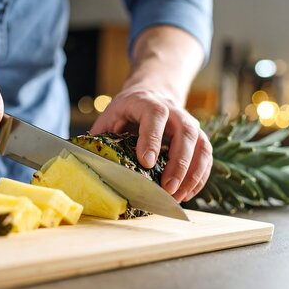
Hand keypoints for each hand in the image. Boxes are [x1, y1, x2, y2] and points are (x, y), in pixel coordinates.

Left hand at [90, 62, 212, 202]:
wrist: (154, 92)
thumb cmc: (129, 108)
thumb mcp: (111, 114)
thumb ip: (100, 134)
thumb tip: (82, 159)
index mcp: (147, 102)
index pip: (155, 116)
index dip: (152, 138)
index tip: (146, 162)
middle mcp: (174, 111)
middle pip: (185, 133)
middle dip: (178, 163)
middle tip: (167, 188)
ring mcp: (190, 123)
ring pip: (201, 146)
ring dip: (192, 173)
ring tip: (179, 196)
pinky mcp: (198, 137)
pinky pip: (206, 156)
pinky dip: (200, 176)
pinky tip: (188, 192)